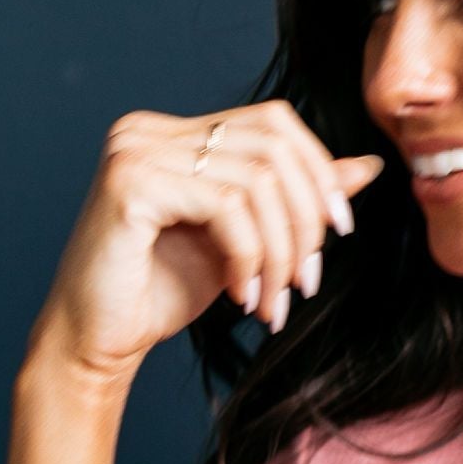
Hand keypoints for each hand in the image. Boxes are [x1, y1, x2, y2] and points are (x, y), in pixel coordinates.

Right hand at [31, 102, 387, 385]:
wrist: (96, 341)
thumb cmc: (161, 291)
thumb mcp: (245, 239)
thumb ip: (295, 198)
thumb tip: (366, 167)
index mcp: (175, 133)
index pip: (274, 122)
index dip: (317, 171)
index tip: (337, 232)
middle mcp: (150, 129)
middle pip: (273, 146)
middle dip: (304, 218)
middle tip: (306, 281)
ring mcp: (136, 150)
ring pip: (257, 181)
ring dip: (280, 251)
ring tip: (273, 301)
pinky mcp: (130, 183)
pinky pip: (227, 207)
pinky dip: (249, 256)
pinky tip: (240, 294)